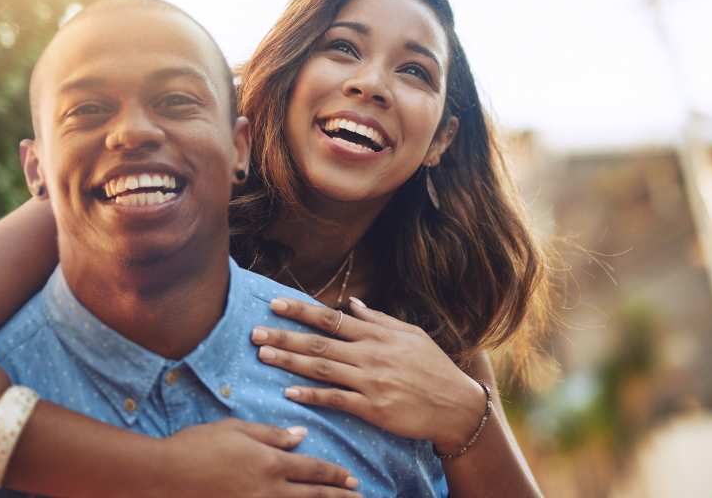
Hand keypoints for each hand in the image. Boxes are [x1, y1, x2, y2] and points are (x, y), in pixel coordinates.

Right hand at [153, 419, 360, 497]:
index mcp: (270, 462)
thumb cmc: (197, 446)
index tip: (351, 479)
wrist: (164, 475)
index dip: (334, 475)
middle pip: (313, 496)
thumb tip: (300, 435)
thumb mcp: (236, 430)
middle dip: (338, 497)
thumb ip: (271, 434)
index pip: (312, 469)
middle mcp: (268, 489)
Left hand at [251, 297, 487, 454]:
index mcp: (379, 335)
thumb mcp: (412, 335)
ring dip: (290, 361)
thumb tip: (354, 304)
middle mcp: (372, 355)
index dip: (301, 310)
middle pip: (319, 342)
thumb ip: (380, 320)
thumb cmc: (435, 368)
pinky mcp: (373, 408)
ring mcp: (371, 382)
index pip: (332, 319)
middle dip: (284, 336)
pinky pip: (336, 400)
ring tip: (263, 355)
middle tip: (255, 331)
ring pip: (322, 368)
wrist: (457, 406)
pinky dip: (311, 395)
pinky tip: (289, 391)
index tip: (275, 303)